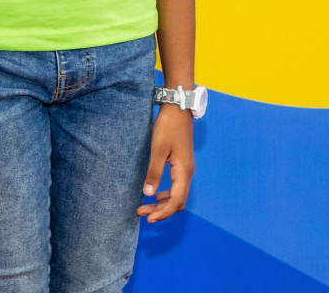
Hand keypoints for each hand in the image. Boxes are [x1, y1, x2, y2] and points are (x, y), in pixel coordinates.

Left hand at [138, 107, 194, 222]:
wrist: (178, 109)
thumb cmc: (168, 127)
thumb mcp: (157, 149)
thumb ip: (153, 172)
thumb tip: (147, 194)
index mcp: (184, 172)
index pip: (175, 201)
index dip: (162, 213)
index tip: (147, 218)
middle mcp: (188, 174)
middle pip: (177, 202)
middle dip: (160, 211)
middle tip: (141, 212)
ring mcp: (186, 169)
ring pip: (177, 195)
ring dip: (162, 204)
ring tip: (145, 206)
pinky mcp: (182, 165)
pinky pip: (176, 187)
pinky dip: (166, 195)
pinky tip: (155, 194)